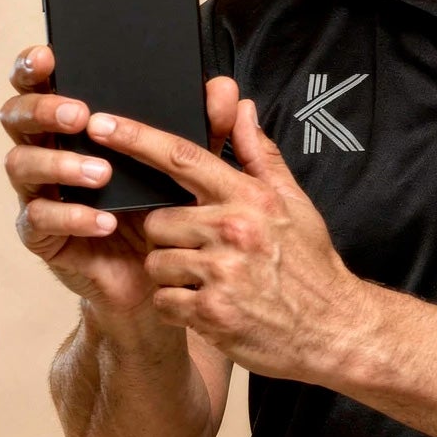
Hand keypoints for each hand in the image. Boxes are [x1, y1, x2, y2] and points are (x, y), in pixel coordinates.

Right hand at [0, 43, 240, 314]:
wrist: (160, 273)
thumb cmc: (166, 206)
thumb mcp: (193, 164)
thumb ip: (208, 126)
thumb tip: (225, 89)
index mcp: (76, 124)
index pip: (41, 83)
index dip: (35, 67)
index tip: (50, 55)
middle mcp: (49, 150)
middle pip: (17, 117)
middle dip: (44, 109)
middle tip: (81, 116)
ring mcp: (39, 191)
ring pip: (21, 165)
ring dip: (60, 164)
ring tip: (102, 173)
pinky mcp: (42, 234)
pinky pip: (39, 219)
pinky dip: (72, 217)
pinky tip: (104, 221)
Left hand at [83, 99, 363, 382]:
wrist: (334, 328)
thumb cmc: (311, 266)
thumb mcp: (294, 204)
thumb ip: (260, 155)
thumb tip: (242, 108)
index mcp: (250, 198)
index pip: (183, 158)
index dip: (136, 139)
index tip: (102, 125)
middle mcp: (233, 230)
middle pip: (157, 220)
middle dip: (169, 238)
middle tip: (202, 252)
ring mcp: (221, 273)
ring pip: (157, 263)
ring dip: (174, 276)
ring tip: (211, 283)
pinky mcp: (210, 313)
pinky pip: (164, 301)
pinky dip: (179, 307)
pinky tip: (211, 307)